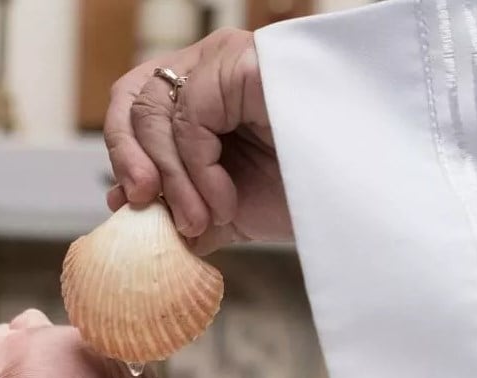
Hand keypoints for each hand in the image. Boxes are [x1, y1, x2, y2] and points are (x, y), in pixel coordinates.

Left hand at [104, 28, 291, 254]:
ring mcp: (227, 59)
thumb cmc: (299, 195)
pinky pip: (190, 118)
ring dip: (173, 180)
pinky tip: (224, 201)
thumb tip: (123, 212)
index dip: (123, 154)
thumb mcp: (223, 208)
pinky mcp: (244, 63)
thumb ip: (176, 207)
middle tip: (148, 211)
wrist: (354, 200)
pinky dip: (197, 171)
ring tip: (204, 219)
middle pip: (135, 101)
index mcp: (201, 92)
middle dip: (134, 165)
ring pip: (157, 112)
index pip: (134, 103)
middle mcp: (210, 65)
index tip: (127, 205)